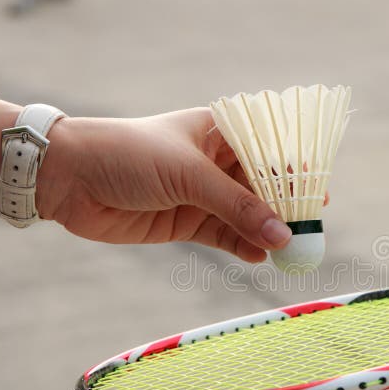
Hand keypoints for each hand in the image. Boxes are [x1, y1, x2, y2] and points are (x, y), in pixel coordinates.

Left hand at [36, 108, 291, 262]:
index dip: (297, 173)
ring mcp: (202, 194)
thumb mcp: (189, 175)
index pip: (272, 150)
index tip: (319, 196)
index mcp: (221, 132)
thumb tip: (282, 235)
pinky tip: (261, 257)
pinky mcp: (187, 223)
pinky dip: (243, 247)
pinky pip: (225, 237)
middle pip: (264, 187)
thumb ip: (237, 207)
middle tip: (309, 232)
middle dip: (286, 209)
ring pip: (247, 216)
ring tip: (290, 251)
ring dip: (267, 232)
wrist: (68, 178)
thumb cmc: (128, 154)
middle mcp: (216, 162)